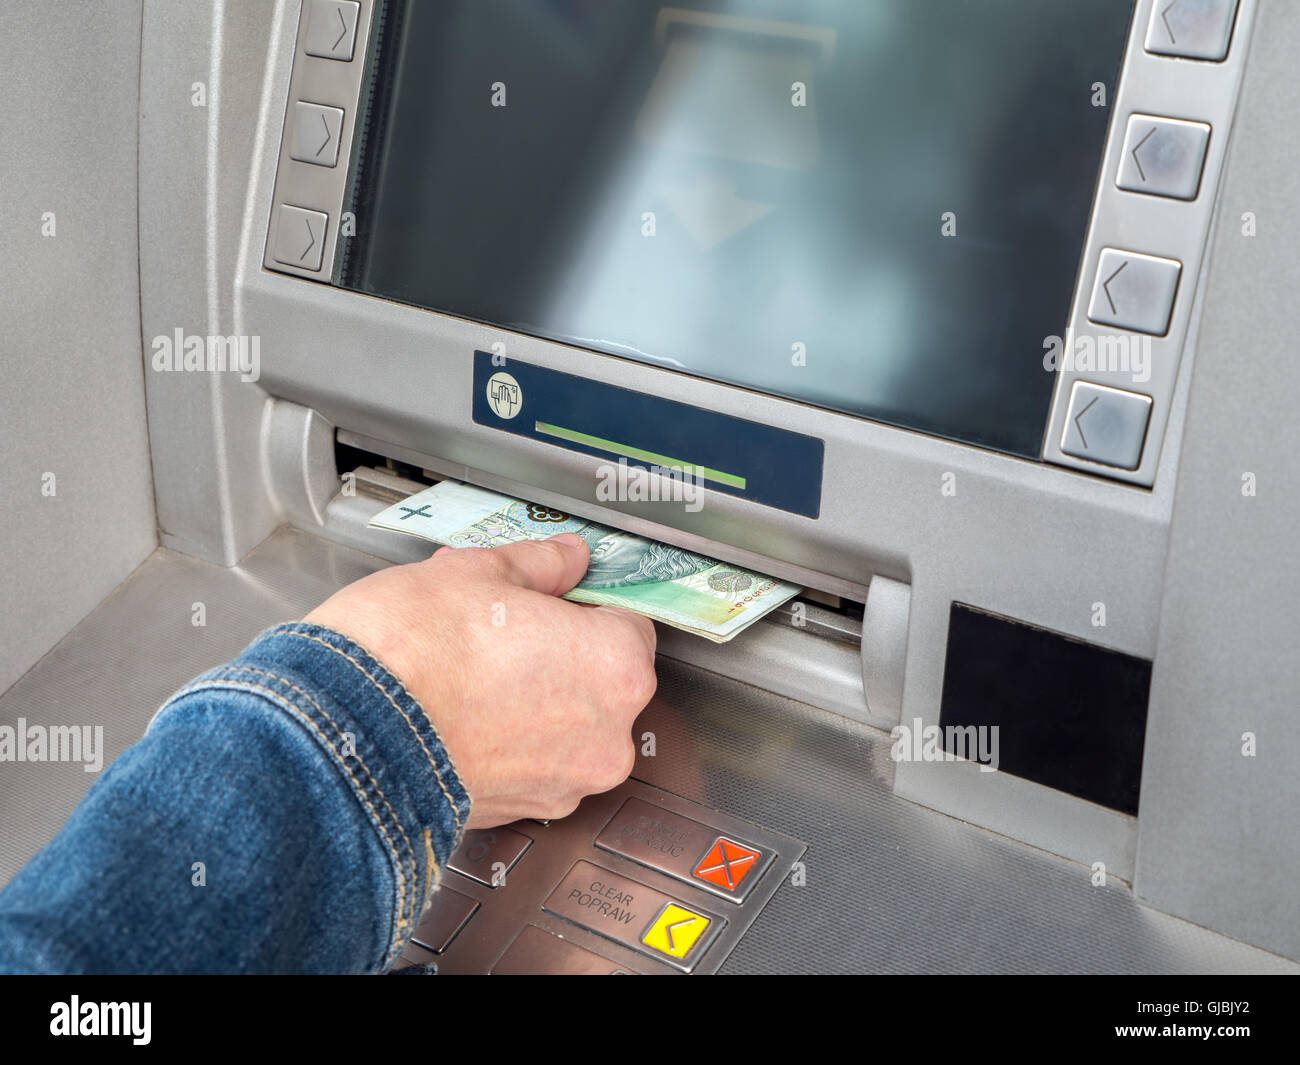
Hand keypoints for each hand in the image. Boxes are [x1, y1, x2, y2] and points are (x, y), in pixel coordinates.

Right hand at [303, 533, 656, 827]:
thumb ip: (541, 565)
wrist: (343, 736)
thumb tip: (565, 559)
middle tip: (503, 632)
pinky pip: (533, 764)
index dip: (583, 607)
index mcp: (616, 667)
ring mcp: (564, 783)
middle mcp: (606, 736)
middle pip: (603, 681)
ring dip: (536, 701)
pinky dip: (511, 742)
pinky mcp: (522, 812)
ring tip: (474, 674)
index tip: (552, 602)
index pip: (629, 623)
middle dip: (561, 655)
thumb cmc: (411, 655)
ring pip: (567, 726)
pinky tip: (465, 714)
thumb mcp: (479, 573)